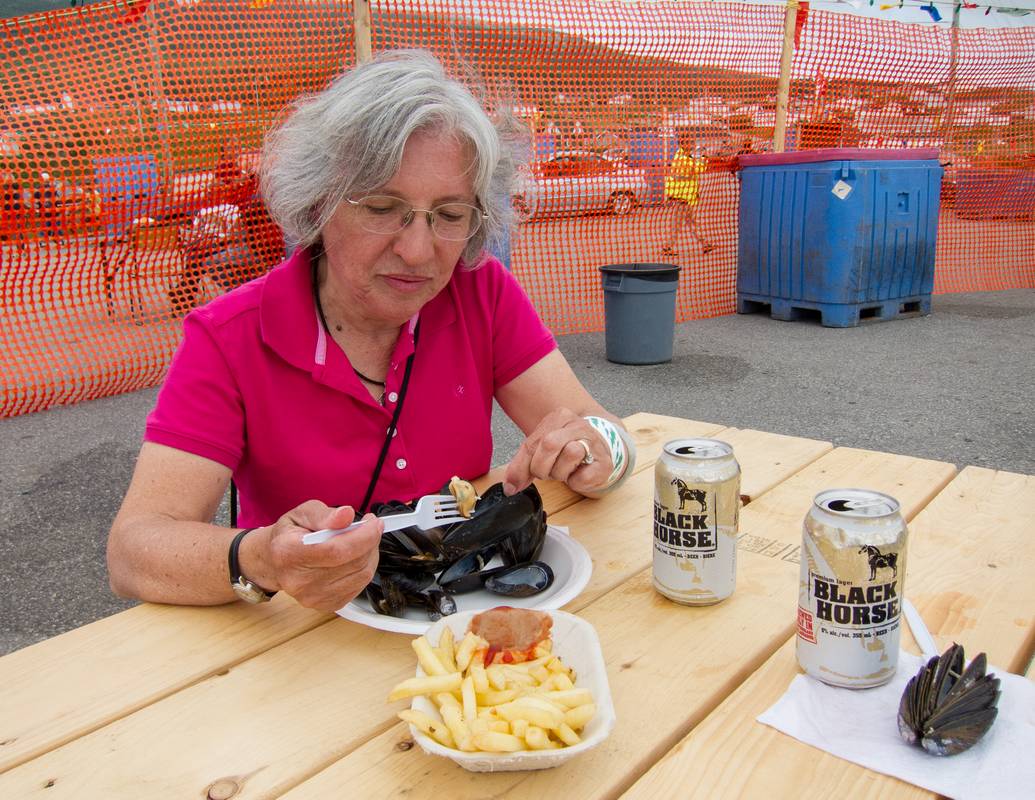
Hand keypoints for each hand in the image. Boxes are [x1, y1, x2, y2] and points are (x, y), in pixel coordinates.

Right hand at [243, 501, 382, 612]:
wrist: (276, 562)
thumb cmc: (290, 535)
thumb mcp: (302, 514)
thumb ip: (324, 515)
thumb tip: (346, 514)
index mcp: (289, 554)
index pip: (337, 550)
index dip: (363, 536)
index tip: (374, 522)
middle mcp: (299, 581)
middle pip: (353, 563)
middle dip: (370, 541)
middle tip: (370, 526)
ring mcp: (313, 597)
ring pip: (361, 575)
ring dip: (370, 554)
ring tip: (362, 540)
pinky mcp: (327, 605)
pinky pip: (359, 586)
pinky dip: (364, 568)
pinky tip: (355, 557)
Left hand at [502, 408, 612, 495]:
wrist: (598, 454)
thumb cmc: (566, 451)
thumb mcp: (540, 452)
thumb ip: (523, 465)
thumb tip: (510, 486)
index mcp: (559, 417)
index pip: (532, 442)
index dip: (521, 466)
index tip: (513, 484)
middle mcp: (577, 424)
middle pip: (550, 444)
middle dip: (542, 467)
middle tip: (547, 472)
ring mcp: (594, 441)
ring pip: (570, 454)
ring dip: (561, 472)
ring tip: (565, 470)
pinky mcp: (604, 462)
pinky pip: (583, 477)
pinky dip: (576, 482)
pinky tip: (578, 474)